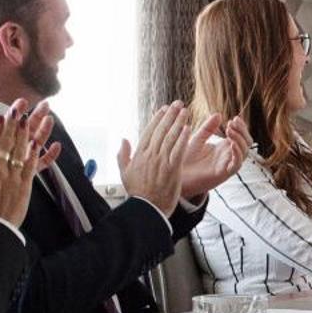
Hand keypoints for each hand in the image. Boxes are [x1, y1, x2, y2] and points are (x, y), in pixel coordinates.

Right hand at [0, 105, 47, 225]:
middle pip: (4, 142)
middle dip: (10, 124)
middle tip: (15, 110)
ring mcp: (12, 176)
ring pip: (18, 150)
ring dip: (22, 133)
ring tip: (26, 119)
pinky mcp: (25, 185)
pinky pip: (30, 165)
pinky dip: (33, 152)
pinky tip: (36, 141)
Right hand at [117, 102, 190, 217]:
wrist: (147, 208)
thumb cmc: (137, 192)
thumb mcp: (125, 173)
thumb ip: (123, 155)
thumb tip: (123, 139)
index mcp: (139, 154)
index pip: (149, 131)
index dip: (157, 119)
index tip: (164, 109)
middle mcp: (150, 155)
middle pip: (161, 130)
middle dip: (170, 115)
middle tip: (177, 104)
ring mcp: (161, 161)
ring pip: (171, 137)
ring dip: (178, 123)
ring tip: (185, 112)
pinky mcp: (172, 169)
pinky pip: (179, 150)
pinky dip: (183, 139)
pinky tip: (188, 129)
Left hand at [178, 111, 245, 198]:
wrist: (176, 174)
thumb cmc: (185, 159)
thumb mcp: (197, 138)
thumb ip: (208, 128)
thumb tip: (219, 114)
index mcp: (224, 148)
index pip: (241, 136)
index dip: (241, 127)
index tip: (234, 118)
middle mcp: (228, 156)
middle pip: (247, 143)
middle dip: (243, 131)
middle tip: (232, 122)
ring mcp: (227, 165)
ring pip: (245, 152)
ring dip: (240, 139)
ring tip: (229, 130)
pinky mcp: (223, 174)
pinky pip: (237, 164)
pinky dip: (237, 153)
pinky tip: (231, 143)